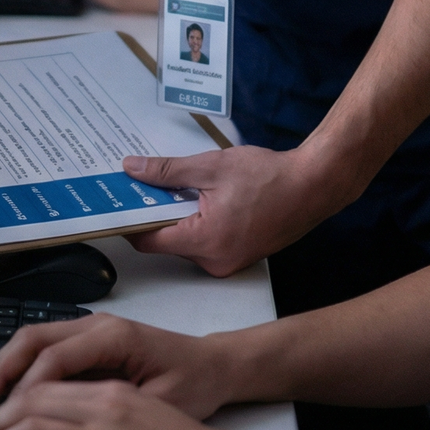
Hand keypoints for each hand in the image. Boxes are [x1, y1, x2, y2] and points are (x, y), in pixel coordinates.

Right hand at [0, 312, 231, 421]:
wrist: (215, 366)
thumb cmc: (193, 386)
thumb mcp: (159, 406)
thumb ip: (114, 412)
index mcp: (113, 337)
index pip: (53, 360)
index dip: (24, 391)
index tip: (2, 422)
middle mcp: (95, 325)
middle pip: (31, 340)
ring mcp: (89, 328)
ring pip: (31, 341)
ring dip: (3, 370)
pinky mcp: (87, 341)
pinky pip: (43, 350)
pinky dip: (18, 370)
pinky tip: (5, 396)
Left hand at [123, 145, 342, 277]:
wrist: (313, 186)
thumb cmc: (269, 177)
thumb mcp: (211, 166)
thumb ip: (168, 170)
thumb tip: (133, 169)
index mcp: (205, 242)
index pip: (149, 240)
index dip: (128, 221)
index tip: (115, 202)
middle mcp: (214, 261)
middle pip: (166, 240)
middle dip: (152, 212)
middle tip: (138, 184)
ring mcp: (228, 262)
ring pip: (185, 240)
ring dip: (175, 215)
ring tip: (169, 185)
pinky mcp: (238, 256)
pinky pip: (204, 241)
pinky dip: (195, 220)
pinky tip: (197, 195)